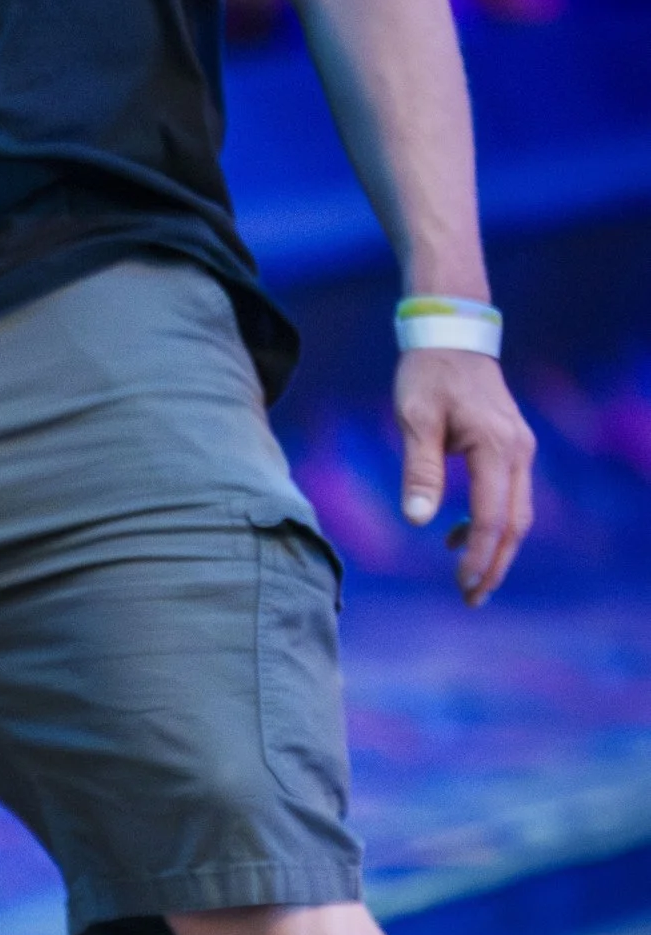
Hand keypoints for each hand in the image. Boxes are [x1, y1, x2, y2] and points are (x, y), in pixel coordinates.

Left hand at [395, 346, 535, 605]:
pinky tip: (457, 536)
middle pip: (515, 524)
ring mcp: (521, 450)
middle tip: (472, 600)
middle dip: (496, 565)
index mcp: (497, 448)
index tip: (462, 587)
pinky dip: (490, 523)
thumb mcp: (414, 419)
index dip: (479, 557)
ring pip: (517, 514)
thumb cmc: (428, 374)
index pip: (492, 518)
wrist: (453, 335)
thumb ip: (419, 470)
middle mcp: (519, 453)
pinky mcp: (512, 448)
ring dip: (496, 549)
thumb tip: (420, 521)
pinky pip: (510, 497)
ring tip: (469, 580)